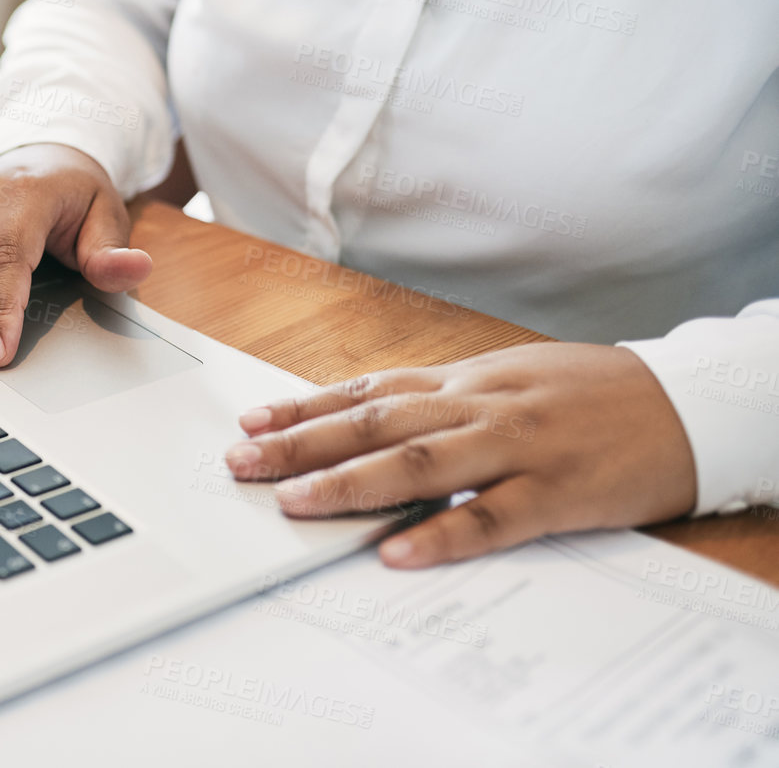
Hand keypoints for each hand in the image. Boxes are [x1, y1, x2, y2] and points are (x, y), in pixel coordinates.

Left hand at [224, 343, 696, 567]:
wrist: (688, 402)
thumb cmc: (589, 393)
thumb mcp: (508, 379)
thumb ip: (443, 399)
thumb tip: (370, 416)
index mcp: (465, 382)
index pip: (368, 391)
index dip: (305, 407)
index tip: (250, 423)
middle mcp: (479, 407)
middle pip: (376, 422)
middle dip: (303, 444)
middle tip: (241, 463)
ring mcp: (517, 447)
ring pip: (421, 461)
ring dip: (352, 483)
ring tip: (295, 504)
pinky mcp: (558, 493)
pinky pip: (492, 517)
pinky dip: (442, 534)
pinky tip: (397, 551)